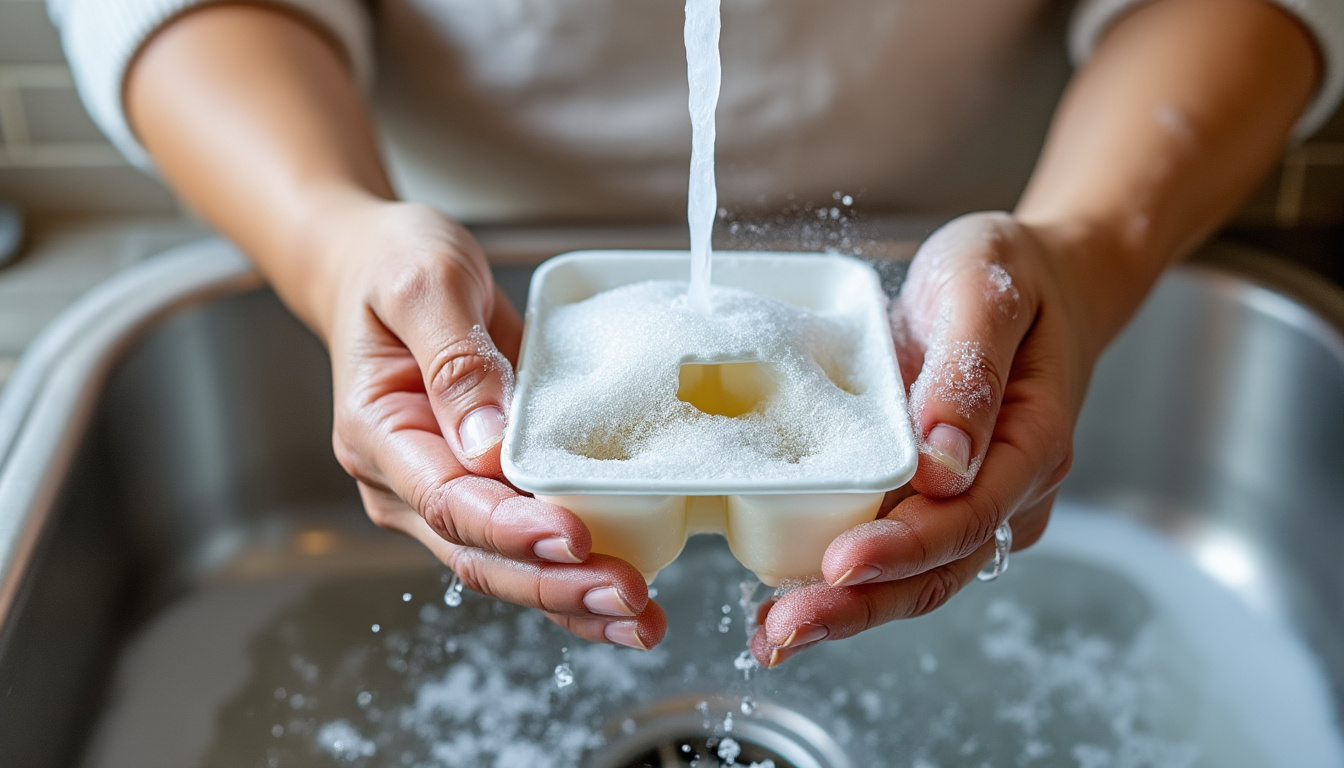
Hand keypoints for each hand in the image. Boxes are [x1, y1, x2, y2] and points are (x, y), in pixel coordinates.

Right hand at [316, 201, 664, 648]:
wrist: (381, 264)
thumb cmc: (393, 266)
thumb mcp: (424, 286)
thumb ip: (454, 361)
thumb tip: (488, 442)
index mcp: (379, 434)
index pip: (446, 501)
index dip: (512, 529)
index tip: (573, 536)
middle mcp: (405, 481)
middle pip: (479, 555)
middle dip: (555, 584)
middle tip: (629, 597)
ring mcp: (442, 491)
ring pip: (504, 568)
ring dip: (572, 599)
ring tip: (642, 620)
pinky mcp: (481, 488)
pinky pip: (523, 547)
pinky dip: (571, 577)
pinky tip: (622, 600)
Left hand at [751, 212, 1101, 666]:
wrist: (1035, 278)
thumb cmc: (1011, 274)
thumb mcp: (987, 292)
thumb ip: (969, 373)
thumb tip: (943, 462)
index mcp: (1033, 444)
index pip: (966, 518)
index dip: (902, 547)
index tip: (839, 563)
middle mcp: (1008, 489)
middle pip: (937, 570)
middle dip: (859, 606)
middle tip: (784, 630)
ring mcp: (975, 501)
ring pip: (914, 576)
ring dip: (844, 609)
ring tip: (772, 635)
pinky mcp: (938, 497)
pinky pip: (895, 549)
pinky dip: (844, 580)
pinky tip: (786, 597)